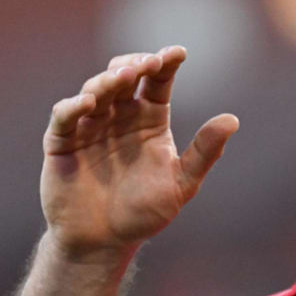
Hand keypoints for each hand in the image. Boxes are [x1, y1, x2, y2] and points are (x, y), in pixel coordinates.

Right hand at [40, 46, 238, 259]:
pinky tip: (88, 101)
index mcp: (150, 119)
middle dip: (136, 64)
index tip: (179, 53)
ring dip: (109, 80)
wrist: (105, 242)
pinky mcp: (62, 141)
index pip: (158, 81)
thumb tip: (232, 120)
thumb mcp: (181, 184)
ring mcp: (90, 125)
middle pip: (125, 75)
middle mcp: (120, 115)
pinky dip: (74, 106)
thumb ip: (205, 153)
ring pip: (96, 89)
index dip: (166, 63)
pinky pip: (65, 116)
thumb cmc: (144, 213)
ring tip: (125, 76)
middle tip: (149, 63)